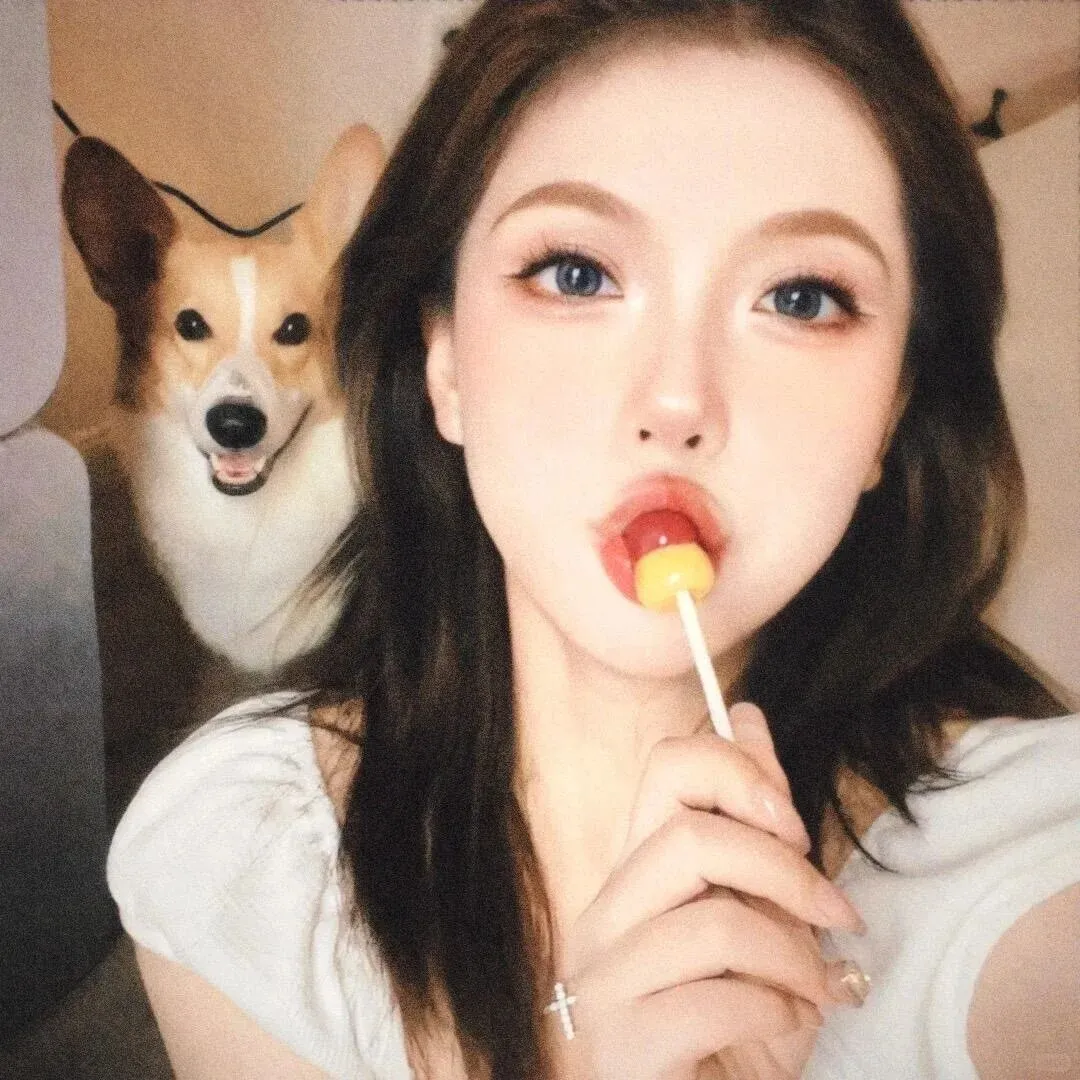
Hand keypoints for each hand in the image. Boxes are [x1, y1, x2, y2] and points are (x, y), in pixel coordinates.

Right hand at [545, 703, 864, 1079]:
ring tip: (816, 988)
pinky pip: (713, 1001)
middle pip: (688, 838)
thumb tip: (747, 715)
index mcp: (636, 870)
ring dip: (794, 958)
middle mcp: (605, 913)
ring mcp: (602, 980)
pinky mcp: (621, 1044)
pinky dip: (774, 1012)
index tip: (794, 826)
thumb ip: (754, 825)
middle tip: (833, 913)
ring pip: (712, 924)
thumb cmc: (735, 1017)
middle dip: (784, 872)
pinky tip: (784, 1026)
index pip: (666, 768)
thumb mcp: (762, 912)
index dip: (739, 774)